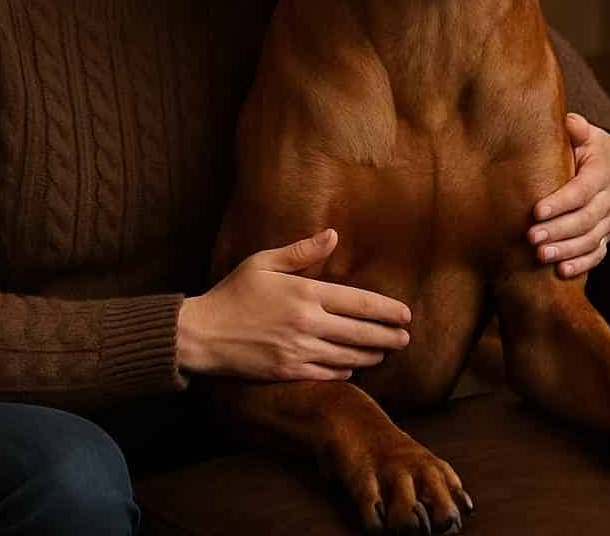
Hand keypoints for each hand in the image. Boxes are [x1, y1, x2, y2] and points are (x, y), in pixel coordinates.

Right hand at [178, 229, 411, 380]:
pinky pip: (326, 374)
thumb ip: (301, 252)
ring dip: (370, 355)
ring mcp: (299, 350)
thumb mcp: (263, 262)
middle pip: (360, 332)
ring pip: (347, 356)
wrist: (202, 333)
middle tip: (406, 339)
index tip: (405, 314)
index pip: (358, 302)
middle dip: (388, 337)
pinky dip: (344, 371)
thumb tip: (333, 235)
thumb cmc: (233, 293)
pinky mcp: (288, 371)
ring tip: (384, 354)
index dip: (386, 310)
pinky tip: (352, 368)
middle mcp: (307, 323)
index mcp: (305, 293)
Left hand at [527, 114, 609, 278]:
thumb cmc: (586, 148)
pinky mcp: (605, 235)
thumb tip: (568, 122)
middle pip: (586, 219)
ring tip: (542, 256)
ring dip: (567, 250)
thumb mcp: (583, 133)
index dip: (561, 202)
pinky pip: (598, 253)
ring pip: (592, 239)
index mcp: (601, 172)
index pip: (582, 190)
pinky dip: (582, 264)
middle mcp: (609, 199)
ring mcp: (609, 220)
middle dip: (559, 230)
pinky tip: (562, 271)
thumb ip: (575, 129)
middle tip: (532, 238)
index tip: (536, 211)